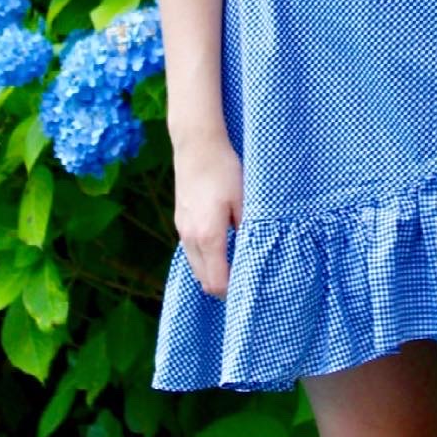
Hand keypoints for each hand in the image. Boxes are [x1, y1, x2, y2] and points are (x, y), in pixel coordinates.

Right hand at [172, 133, 244, 299]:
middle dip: (223, 286)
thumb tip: (256, 253)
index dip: (233, 292)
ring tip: (236, 265)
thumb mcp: (244, 199)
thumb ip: (248, 230)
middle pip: (204, 280)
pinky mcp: (180, 220)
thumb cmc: (223, 169)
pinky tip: (222, 247)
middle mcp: (190, 238)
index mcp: (208, 237)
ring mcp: (182, 230)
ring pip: (196, 266)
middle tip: (246, 281)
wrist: (196, 145)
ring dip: (213, 272)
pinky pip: (191, 251)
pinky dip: (205, 258)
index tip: (251, 288)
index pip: (217, 282)